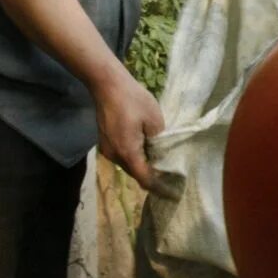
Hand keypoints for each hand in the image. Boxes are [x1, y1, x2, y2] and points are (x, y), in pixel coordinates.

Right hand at [92, 66, 167, 194]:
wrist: (106, 84)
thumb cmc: (132, 99)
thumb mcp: (154, 119)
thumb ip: (159, 141)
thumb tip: (162, 155)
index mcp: (127, 152)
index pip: (145, 178)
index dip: (159, 187)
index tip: (173, 193)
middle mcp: (114, 156)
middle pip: (136, 173)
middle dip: (152, 176)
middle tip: (171, 176)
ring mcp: (107, 149)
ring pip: (129, 164)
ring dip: (143, 164)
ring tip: (161, 162)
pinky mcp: (105, 141)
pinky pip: (123, 155)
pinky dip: (135, 156)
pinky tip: (146, 148)